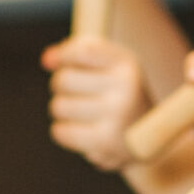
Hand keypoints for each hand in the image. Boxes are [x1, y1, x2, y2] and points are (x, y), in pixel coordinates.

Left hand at [42, 36, 150, 170]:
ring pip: (59, 106)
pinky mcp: (105, 142)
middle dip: (60, 86)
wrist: (147, 141)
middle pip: (63, 79)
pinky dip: (63, 131)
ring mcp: (117, 116)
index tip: (54, 62)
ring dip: (62, 110)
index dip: (62, 56)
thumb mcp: (109, 67)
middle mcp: (125, 87)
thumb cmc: (119, 96)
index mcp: (127, 64)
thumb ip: (77, 55)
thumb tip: (47, 59)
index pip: (81, 51)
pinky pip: (61, 131)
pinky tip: (79, 130)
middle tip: (75, 93)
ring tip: (81, 114)